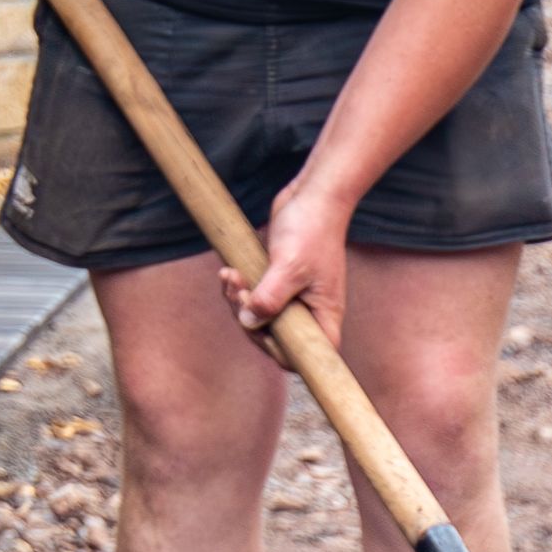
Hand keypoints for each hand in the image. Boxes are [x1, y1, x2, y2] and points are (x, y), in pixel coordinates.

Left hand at [231, 177, 355, 347]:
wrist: (312, 196)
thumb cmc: (310, 230)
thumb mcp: (289, 266)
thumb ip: (269, 298)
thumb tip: (248, 323)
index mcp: (323, 314)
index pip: (309, 355)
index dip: (282, 352)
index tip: (261, 329)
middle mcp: (310, 311)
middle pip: (276, 338)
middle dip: (249, 320)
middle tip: (236, 292)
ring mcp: (294, 297)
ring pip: (261, 318)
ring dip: (237, 301)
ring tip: (228, 276)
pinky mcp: (278, 282)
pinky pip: (255, 297)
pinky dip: (238, 288)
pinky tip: (228, 271)